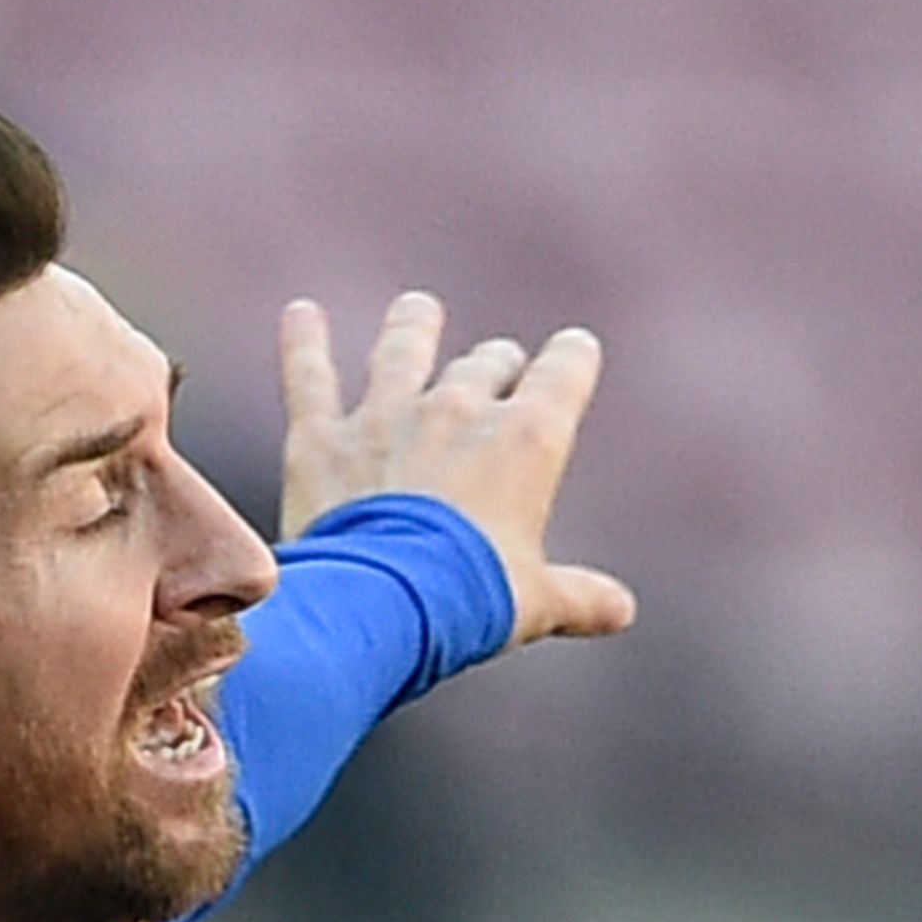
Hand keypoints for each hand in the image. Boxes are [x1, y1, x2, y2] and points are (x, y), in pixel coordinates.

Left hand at [275, 292, 635, 644]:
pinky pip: (310, 377)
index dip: (572, 359)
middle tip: (495, 366)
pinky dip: (304, 343)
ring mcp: (386, 416)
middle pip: (485, 364)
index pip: (564, 373)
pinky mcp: (321, 438)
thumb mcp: (536, 602)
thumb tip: (621, 612)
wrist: (380, 603)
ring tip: (416, 309)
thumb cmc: (471, 602)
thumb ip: (580, 598)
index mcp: (527, 439)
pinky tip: (300, 314)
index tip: (574, 351)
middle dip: (494, 364)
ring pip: (402, 350)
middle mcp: (459, 409)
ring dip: (412, 326)